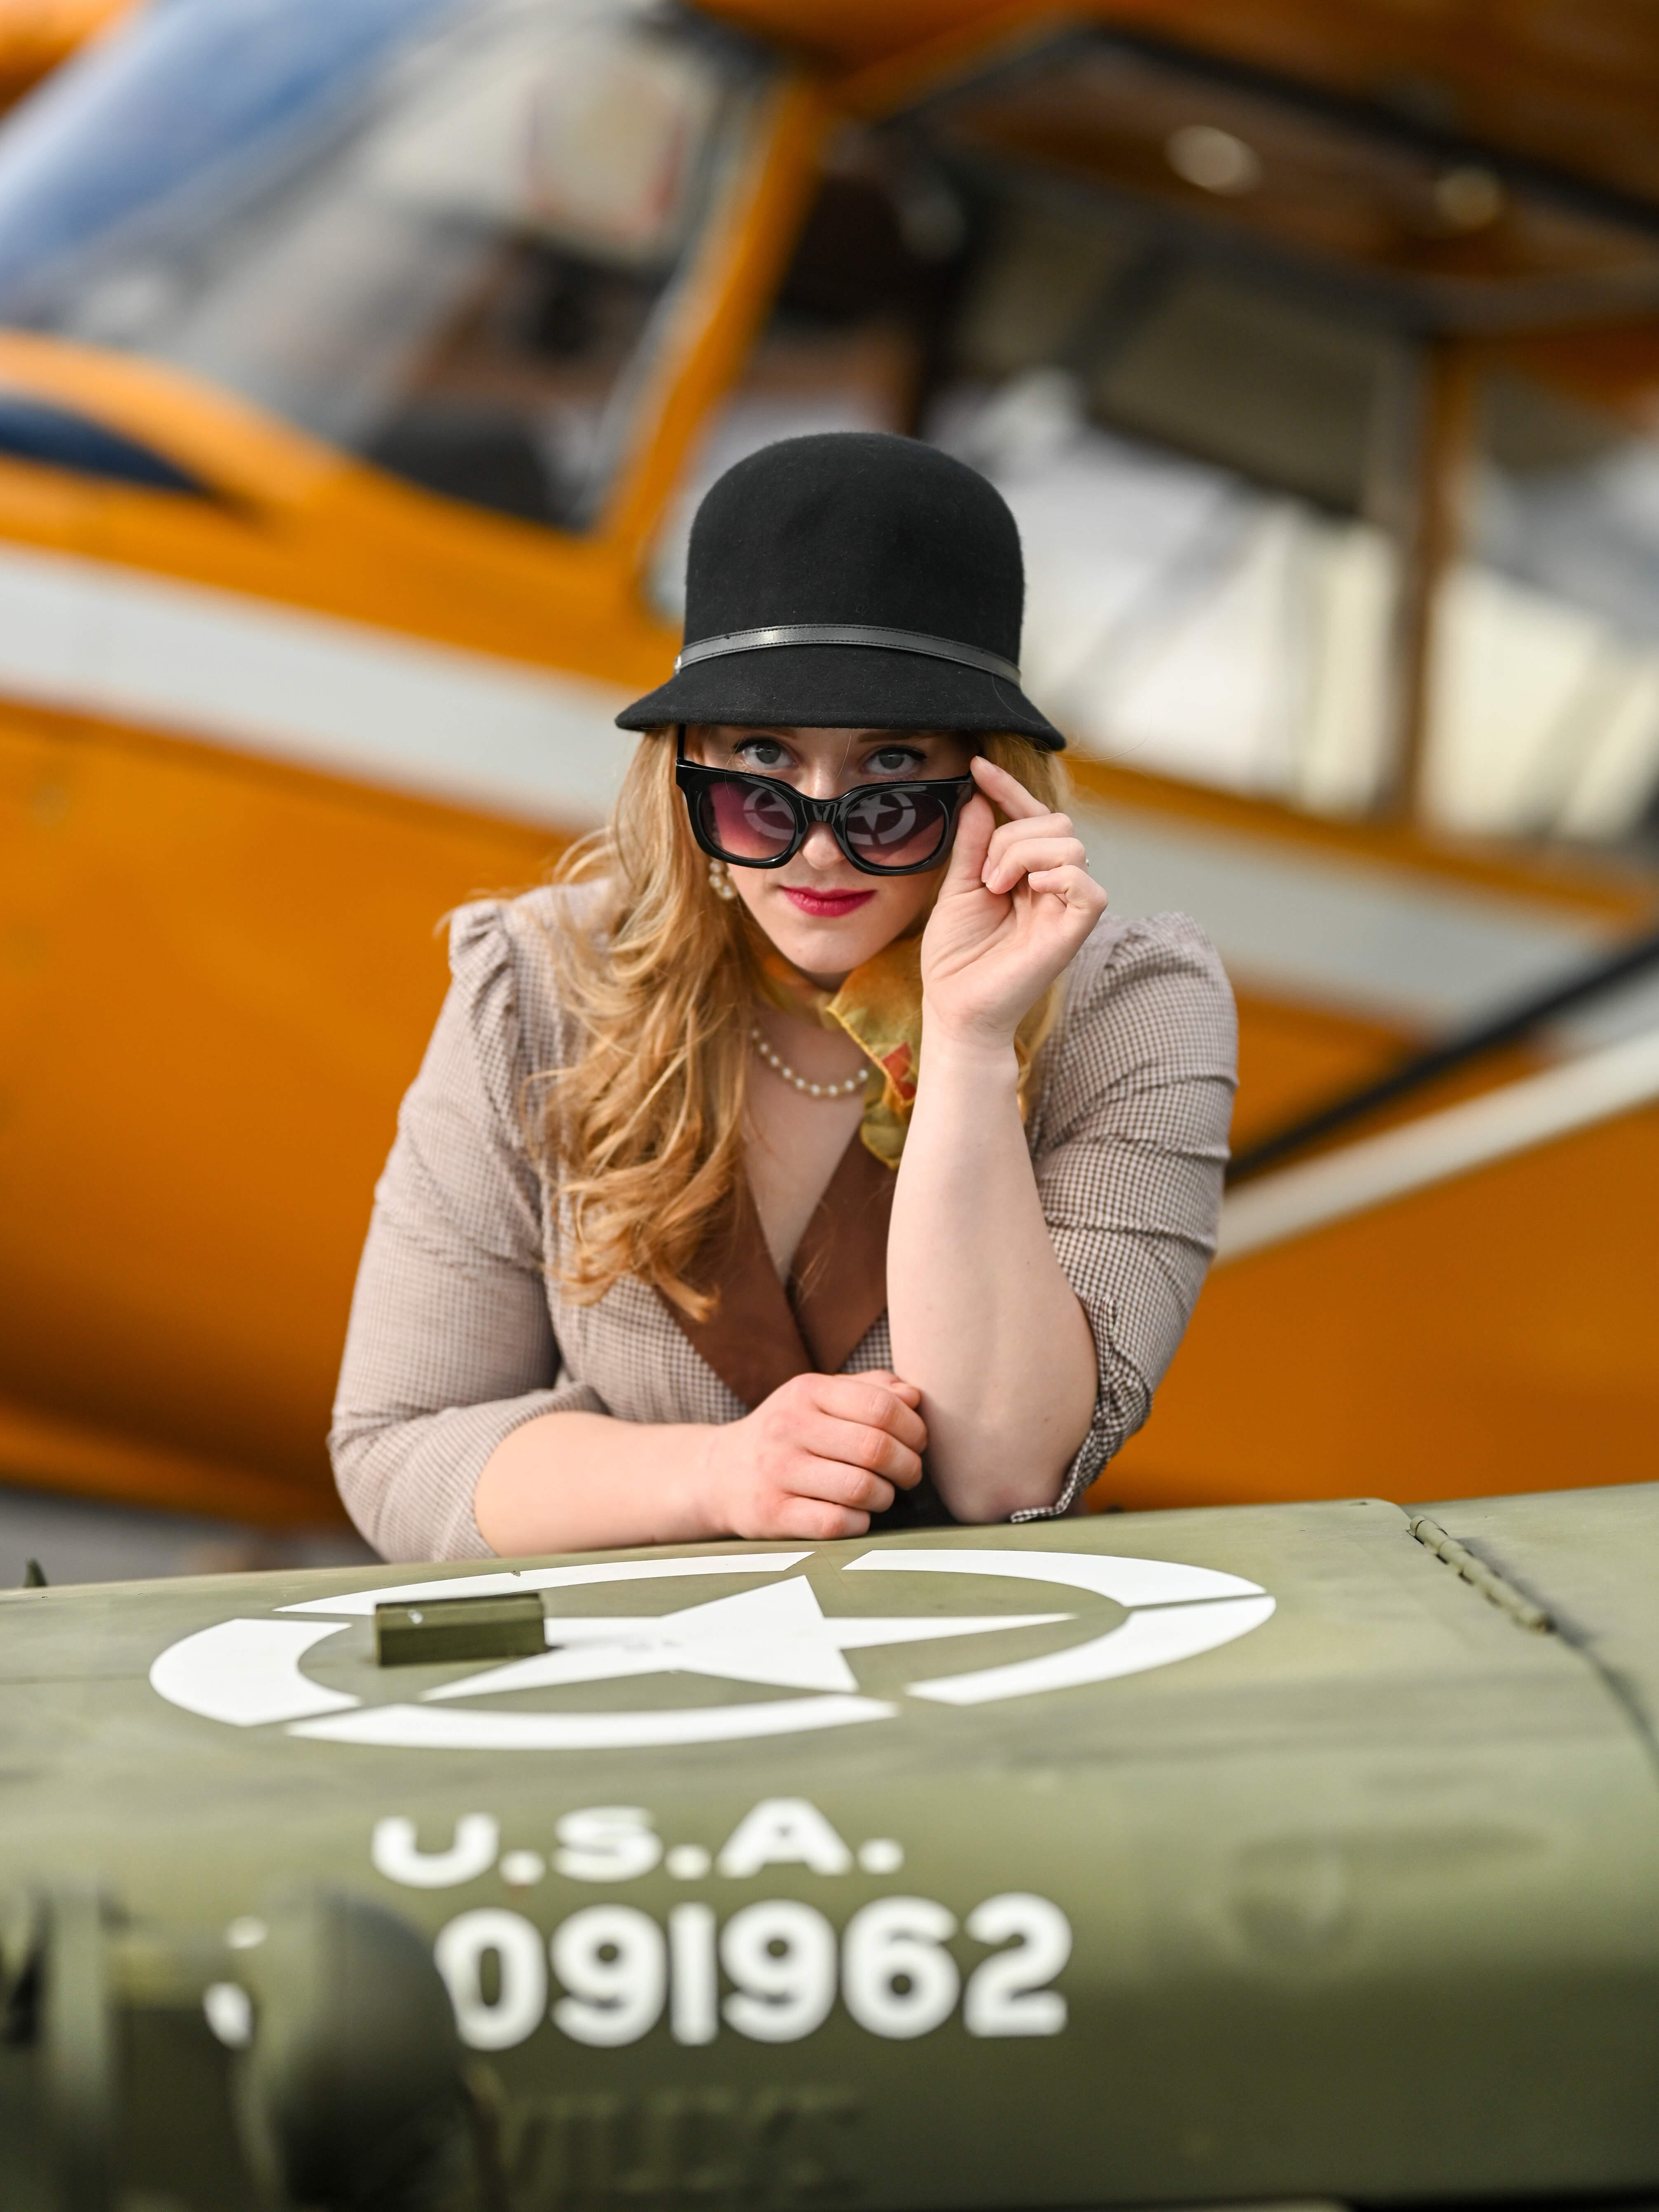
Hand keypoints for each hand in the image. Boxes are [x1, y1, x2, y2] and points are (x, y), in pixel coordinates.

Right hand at [700, 1370, 925, 1540]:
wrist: (719, 1473)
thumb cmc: (788, 1432)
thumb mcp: (819, 1397)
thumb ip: (870, 1389)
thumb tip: (914, 1397)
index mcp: (807, 1391)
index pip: (882, 1406)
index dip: (914, 1428)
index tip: (917, 1442)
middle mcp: (788, 1427)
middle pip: (876, 1448)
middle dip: (909, 1466)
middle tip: (909, 1473)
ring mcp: (777, 1471)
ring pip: (861, 1488)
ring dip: (886, 1496)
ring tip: (882, 1493)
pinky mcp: (773, 1513)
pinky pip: (837, 1523)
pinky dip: (860, 1522)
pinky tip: (857, 1515)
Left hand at [919, 755, 1107, 1052]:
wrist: (953, 1008)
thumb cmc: (955, 958)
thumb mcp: (956, 888)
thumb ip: (972, 845)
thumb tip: (981, 798)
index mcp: (1026, 874)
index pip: (1031, 816)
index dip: (1008, 788)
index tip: (976, 767)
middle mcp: (1051, 887)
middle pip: (1056, 823)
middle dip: (1013, 833)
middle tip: (985, 875)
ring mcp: (1065, 908)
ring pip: (1071, 845)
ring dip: (1024, 853)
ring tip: (996, 887)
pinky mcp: (1073, 933)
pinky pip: (1090, 888)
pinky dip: (1058, 876)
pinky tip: (1028, 890)